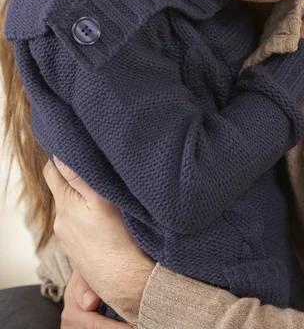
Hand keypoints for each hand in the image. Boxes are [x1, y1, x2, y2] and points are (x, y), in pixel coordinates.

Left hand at [43, 158, 155, 324]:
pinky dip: (89, 215)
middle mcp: (62, 221)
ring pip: (73, 206)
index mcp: (65, 205)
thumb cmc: (119, 240)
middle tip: (96, 167)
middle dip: (75, 176)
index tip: (79, 148)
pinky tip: (107, 217)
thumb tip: (60, 155)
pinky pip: (81, 223)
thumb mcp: (101, 200)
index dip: (62, 155)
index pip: (52, 170)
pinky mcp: (80, 249)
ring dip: (84, 197)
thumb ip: (79, 177)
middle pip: (63, 188)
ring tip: (105, 192)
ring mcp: (70, 237)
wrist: (127, 281)